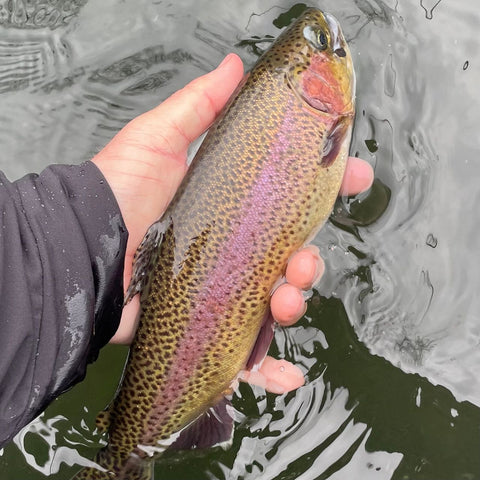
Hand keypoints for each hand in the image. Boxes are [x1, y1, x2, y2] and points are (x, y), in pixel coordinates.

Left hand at [92, 54, 372, 392]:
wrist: (80, 251)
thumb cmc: (115, 192)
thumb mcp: (158, 139)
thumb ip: (199, 105)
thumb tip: (235, 64)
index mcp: (231, 207)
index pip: (290, 197)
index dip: (327, 186)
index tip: (354, 176)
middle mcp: (233, 249)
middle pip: (292, 255)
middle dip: (312, 259)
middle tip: (304, 260)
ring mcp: (223, 290)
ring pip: (279, 301)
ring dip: (296, 303)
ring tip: (284, 300)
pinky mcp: (207, 328)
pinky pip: (248, 355)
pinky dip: (272, 370)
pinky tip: (287, 378)